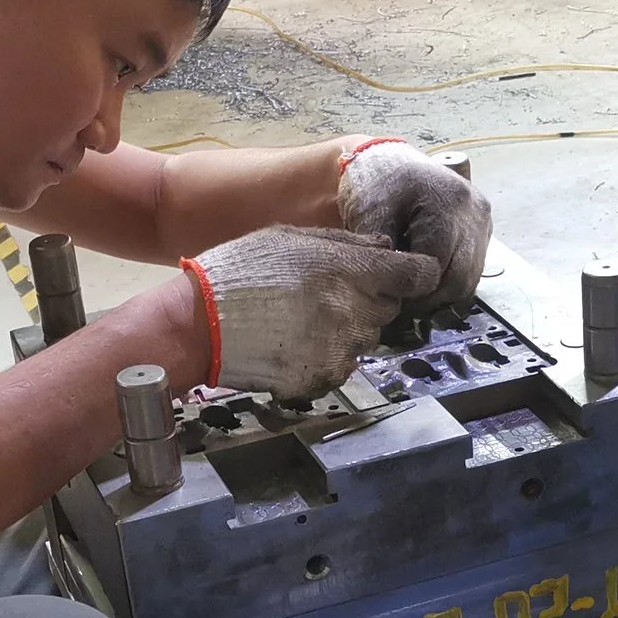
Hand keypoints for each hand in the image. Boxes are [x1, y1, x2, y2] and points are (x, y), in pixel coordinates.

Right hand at [187, 228, 440, 400]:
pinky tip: (294, 343)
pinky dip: (326, 356)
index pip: (417, 275)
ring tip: (303, 319)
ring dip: (347, 330)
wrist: (201, 325)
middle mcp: (356, 313)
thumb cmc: (241, 271)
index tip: (405, 274)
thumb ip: (345, 243)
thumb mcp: (292, 238)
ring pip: (365, 339)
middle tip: (327, 293)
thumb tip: (385, 245)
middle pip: (388, 308)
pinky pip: (340, 365)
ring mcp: (342, 351)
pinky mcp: (324, 379)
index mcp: (353, 271)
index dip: (414, 273)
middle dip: (369, 300)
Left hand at [335, 139, 491, 306]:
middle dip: (431, 297)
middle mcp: (475, 212)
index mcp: (449, 203)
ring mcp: (482, 221)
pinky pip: (471, 268)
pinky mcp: (481, 229)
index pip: (440, 266)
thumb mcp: (369, 216)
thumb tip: (394, 295)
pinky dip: (448, 279)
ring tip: (411, 291)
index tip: (393, 298)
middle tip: (402, 303)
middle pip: (462, 278)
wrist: (387, 160)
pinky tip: (424, 277)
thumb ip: (383, 256)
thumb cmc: (375, 183)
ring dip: (442, 291)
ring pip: (470, 278)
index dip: (416, 289)